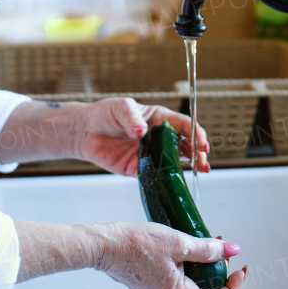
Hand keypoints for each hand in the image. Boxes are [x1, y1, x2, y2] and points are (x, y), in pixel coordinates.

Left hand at [74, 98, 209, 176]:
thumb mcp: (120, 108)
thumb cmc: (105, 113)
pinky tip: (175, 181)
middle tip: (203, 161)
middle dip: (197, 152)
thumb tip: (141, 131)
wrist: (84, 131)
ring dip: (188, 166)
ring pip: (174, 161)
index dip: (196, 133)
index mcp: (159, 119)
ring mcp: (150, 153)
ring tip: (199, 170)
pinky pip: (155, 174)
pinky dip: (166, 178)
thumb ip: (132, 118)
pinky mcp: (139, 168)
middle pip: (184, 145)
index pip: (183, 125)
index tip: (202, 142)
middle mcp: (159, 137)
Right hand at [94, 222, 245, 288]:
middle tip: (227, 261)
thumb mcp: (177, 242)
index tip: (239, 272)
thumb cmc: (132, 245)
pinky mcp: (154, 286)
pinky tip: (190, 251)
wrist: (104, 245)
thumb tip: (229, 250)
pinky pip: (180, 285)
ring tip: (209, 250)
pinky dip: (192, 271)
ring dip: (207, 274)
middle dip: (222, 281)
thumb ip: (207, 248)